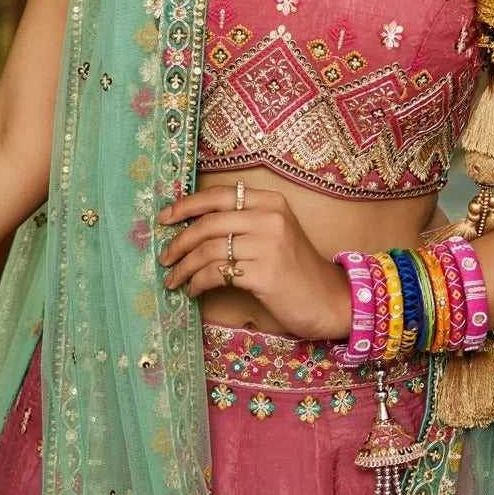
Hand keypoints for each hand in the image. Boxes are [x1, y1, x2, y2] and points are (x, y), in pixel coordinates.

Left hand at [156, 185, 352, 341]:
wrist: (329, 299)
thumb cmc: (295, 269)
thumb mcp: (274, 233)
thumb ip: (242, 223)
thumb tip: (190, 227)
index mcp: (271, 201)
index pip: (219, 195)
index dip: (186, 205)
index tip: (164, 218)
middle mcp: (270, 217)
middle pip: (208, 223)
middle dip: (179, 242)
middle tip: (164, 258)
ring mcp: (269, 244)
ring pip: (208, 250)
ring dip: (184, 267)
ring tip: (174, 279)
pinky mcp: (265, 273)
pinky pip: (217, 273)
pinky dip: (198, 282)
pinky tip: (194, 290)